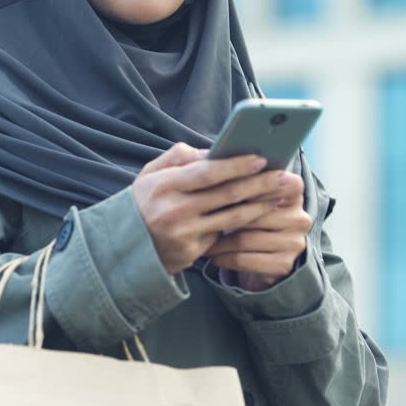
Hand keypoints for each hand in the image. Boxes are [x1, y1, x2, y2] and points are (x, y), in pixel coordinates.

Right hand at [132, 143, 276, 274]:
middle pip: (227, 195)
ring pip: (232, 218)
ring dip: (260, 206)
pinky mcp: (191, 253)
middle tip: (284, 176)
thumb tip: (212, 151)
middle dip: (260, 184)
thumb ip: (178, 157)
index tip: (261, 158)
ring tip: (279, 195)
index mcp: (164, 186)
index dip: (237, 165)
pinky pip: (222, 235)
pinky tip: (259, 215)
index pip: (208, 173)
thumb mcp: (149, 174)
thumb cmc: (141, 203)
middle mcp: (175, 212)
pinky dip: (243, 225)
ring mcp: (184, 235)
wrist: (121, 247)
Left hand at [205, 171, 311, 290]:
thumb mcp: (249, 196)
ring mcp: (294, 242)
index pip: (270, 181)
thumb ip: (238, 176)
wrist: (265, 261)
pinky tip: (213, 256)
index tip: (214, 187)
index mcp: (293, 190)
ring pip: (245, 238)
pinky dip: (224, 258)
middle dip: (222, 215)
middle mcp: (299, 216)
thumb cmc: (250, 220)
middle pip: (252, 212)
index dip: (242, 184)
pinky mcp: (284, 264)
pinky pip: (244, 259)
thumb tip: (207, 158)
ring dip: (218, 241)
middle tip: (196, 216)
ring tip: (200, 238)